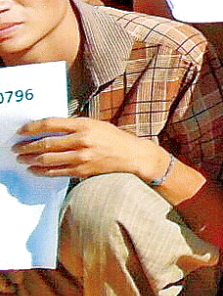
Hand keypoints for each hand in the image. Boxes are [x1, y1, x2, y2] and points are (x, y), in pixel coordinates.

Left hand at [15, 117, 164, 181]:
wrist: (134, 156)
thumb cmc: (115, 139)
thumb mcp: (96, 125)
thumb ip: (74, 126)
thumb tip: (50, 129)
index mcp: (84, 125)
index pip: (51, 124)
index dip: (32, 127)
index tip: (21, 130)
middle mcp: (82, 140)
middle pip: (45, 143)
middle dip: (27, 146)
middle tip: (16, 147)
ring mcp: (82, 157)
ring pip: (47, 159)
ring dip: (30, 159)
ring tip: (22, 159)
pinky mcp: (82, 171)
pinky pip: (56, 172)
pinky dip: (41, 171)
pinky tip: (34, 169)